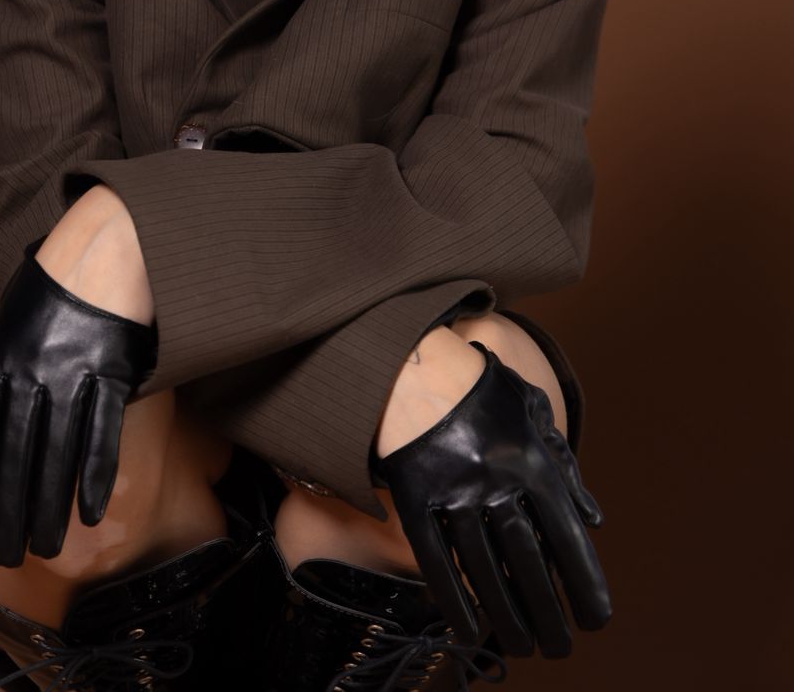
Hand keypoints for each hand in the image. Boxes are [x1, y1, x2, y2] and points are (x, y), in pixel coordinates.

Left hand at [0, 235, 157, 566]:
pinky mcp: (111, 368)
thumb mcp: (6, 326)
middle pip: (17, 454)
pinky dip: (94, 473)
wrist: (105, 243)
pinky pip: (102, 430)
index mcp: (2, 362)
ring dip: (48, 505)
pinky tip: (88, 511)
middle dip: (9, 510)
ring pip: (56, 451)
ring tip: (45, 546)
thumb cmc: (54, 288)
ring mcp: (71, 370)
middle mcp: (31, 370)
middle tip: (8, 558)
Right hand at [372, 341, 609, 657]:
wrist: (411, 360)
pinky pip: (435, 558)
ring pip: (483, 570)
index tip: (596, 620)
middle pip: (527, 564)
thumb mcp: (531, 411)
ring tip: (521, 646)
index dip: (584, 584)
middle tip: (560, 649)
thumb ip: (563, 466)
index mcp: (531, 459)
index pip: (566, 537)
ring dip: (504, 616)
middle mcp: (496, 479)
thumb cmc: (479, 388)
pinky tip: (465, 628)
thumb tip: (593, 520)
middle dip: (548, 614)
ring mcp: (452, 489)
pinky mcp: (414, 495)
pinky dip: (451, 598)